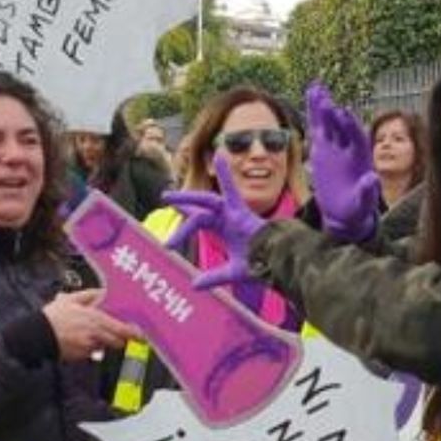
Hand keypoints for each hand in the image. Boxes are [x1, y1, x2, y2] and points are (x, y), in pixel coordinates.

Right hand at [42, 290, 139, 361]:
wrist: (37, 335)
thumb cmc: (53, 317)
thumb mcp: (70, 299)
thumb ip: (89, 295)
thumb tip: (102, 291)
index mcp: (95, 319)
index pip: (122, 329)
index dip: (134, 333)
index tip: (141, 335)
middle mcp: (95, 335)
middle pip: (117, 341)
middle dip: (120, 338)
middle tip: (120, 334)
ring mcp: (89, 347)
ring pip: (104, 347)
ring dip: (104, 342)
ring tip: (92, 333)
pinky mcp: (81, 356)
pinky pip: (91, 352)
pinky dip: (90, 347)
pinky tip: (81, 339)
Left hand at [162, 158, 266, 289]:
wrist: (276, 263)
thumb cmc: (260, 264)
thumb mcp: (232, 272)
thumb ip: (214, 277)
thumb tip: (194, 285)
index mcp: (225, 228)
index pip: (201, 220)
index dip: (186, 219)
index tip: (172, 211)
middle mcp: (227, 217)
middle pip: (201, 207)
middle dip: (183, 202)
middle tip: (165, 197)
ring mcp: (233, 212)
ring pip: (207, 200)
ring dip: (188, 198)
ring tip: (167, 197)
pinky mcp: (239, 210)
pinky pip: (231, 189)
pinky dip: (226, 172)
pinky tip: (220, 155)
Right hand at [306, 82, 380, 241]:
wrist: (344, 213)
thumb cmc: (357, 209)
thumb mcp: (363, 203)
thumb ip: (367, 191)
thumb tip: (373, 179)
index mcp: (361, 158)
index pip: (356, 138)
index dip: (350, 126)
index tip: (343, 112)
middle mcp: (349, 148)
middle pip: (341, 127)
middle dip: (333, 114)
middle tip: (325, 99)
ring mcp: (335, 146)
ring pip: (329, 123)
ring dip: (323, 106)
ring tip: (316, 88)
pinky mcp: (322, 148)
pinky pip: (318, 127)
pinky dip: (314, 112)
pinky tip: (311, 94)